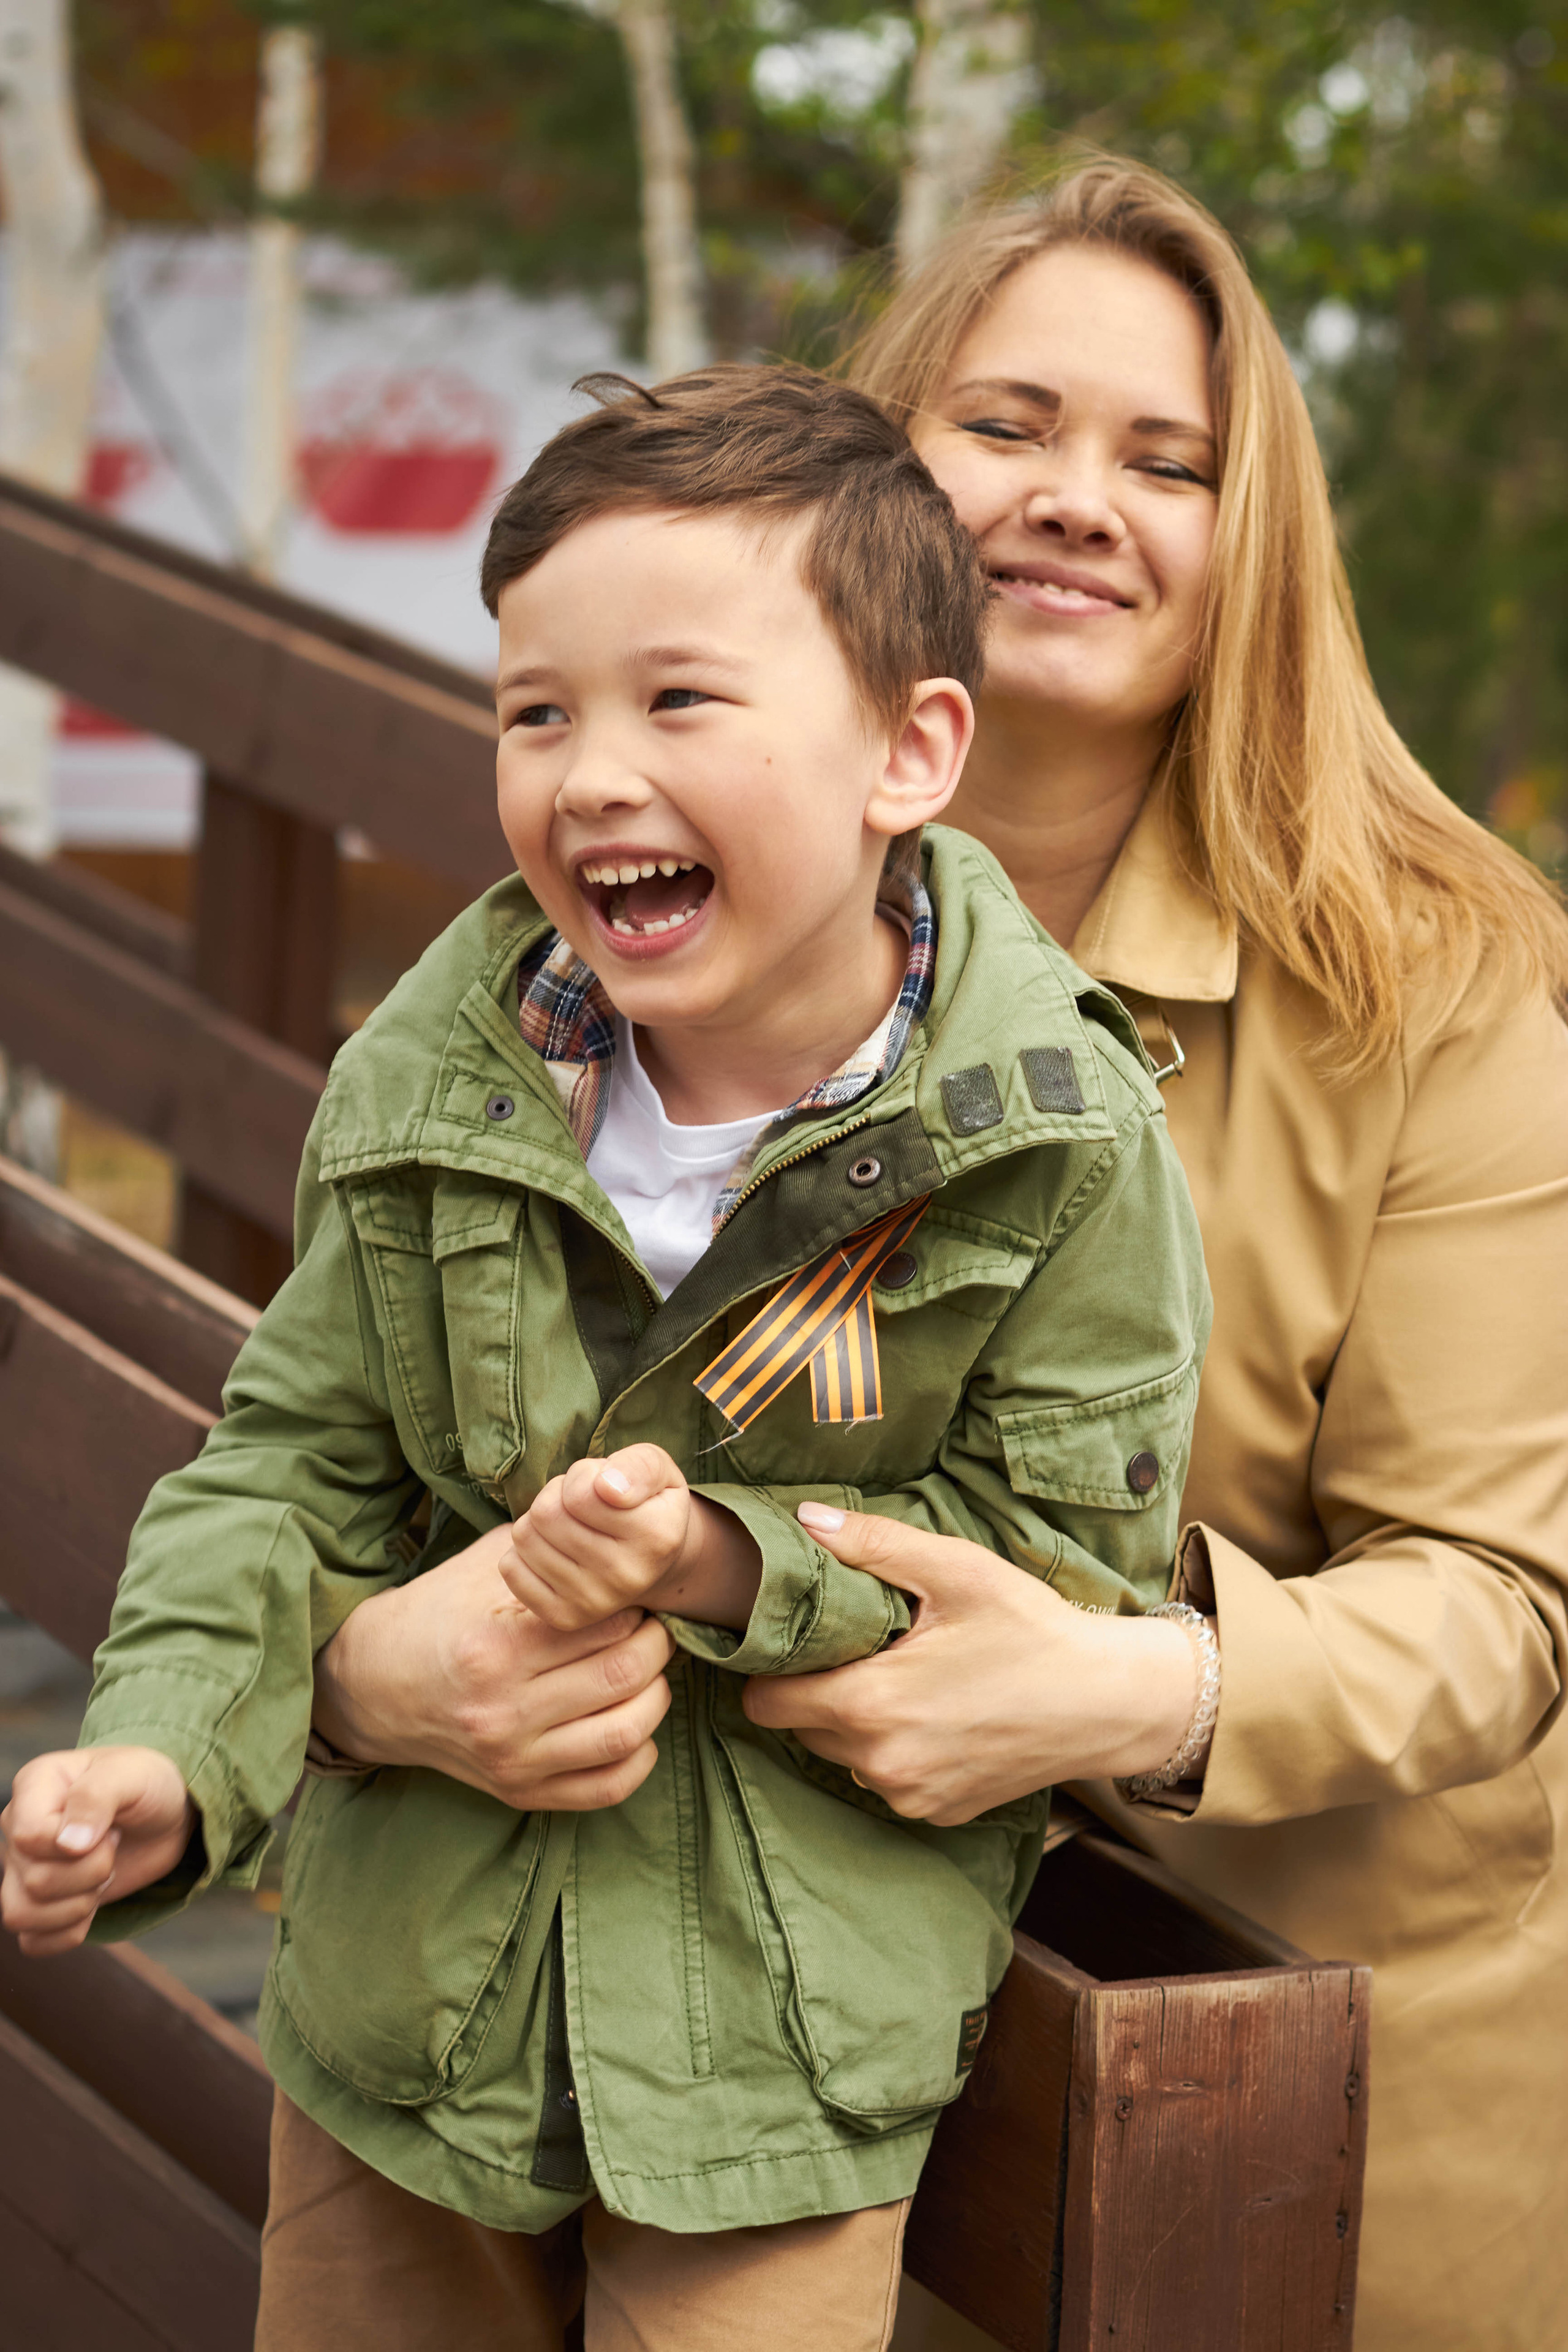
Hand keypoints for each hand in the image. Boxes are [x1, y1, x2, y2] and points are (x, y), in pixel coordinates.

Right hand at [2, 1746, 194, 1955]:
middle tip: (114, 1847)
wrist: (163, 1816)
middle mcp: (17, 1828)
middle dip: (92, 1873)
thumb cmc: (146, 1785)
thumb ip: (96, 1797)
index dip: (76, 1847)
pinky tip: (94, 1904)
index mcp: (34, 1786)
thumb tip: (68, 1845)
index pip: (30, 1837)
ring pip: (21, 1915)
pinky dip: (68, 1933)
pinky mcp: (37, 1904)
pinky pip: (32, 1942)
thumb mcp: (133, 1774)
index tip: (111, 1829)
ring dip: (78, 1906)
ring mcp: (21, 1869)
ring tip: (104, 1875)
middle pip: (34, 1880)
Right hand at [314, 1524, 678, 1809]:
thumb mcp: (485, 1566)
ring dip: (656, 1697)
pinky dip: (639, 1758)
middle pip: (622, 1675)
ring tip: (649, 1673)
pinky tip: (635, 1725)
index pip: (604, 1623)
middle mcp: (503, 1708)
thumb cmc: (439, 1612)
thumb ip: (549, 1549)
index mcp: (496, 1644)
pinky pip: (607, 1787)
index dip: (635, 1604)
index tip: (634, 1595)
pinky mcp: (519, 1791)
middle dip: (656, 1644)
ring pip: (624, 1733)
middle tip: (652, 1628)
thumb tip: (615, 1531)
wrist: (375, 1685)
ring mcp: (512, 1758)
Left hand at [501, 1444, 695, 1631]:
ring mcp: (595, 1603)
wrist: (650, 1561)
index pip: (579, 1493)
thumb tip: (606, 1487)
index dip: (581, 1476)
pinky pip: (511, 1567)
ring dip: (539, 1521)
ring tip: (568, 1525)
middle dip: (556, 1497)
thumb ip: (639, 1466)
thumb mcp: (657, 1468)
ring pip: (525, 1537)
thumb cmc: (645, 1502)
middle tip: (580, 1505)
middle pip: (546, 1513)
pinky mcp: (564, 1618)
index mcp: (657, 1536)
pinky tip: (555, 1550)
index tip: (600, 1485)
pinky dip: (525, 1550)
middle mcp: (629, 1577)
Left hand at [743, 1507, 1198, 1826]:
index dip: (770, 1668)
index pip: (765, 1702)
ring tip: (904, 1676)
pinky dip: (897, 1749)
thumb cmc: (1032, 1629)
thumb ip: (872, 1545)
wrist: (1108, 1701)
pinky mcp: (937, 1812)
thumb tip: (803, 1521)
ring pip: (842, 1755)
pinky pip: (888, 1779)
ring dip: (856, 1721)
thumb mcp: (955, 1570)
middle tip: (861, 1648)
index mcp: (871, 1704)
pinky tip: (936, 1712)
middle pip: (800, 1727)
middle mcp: (881, 1763)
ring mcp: (910, 1795)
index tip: (796, 1640)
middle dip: (817, 1688)